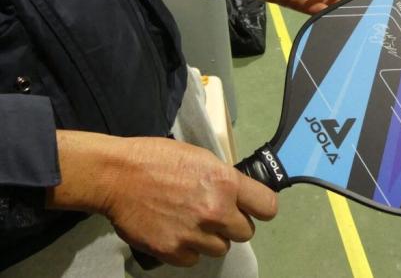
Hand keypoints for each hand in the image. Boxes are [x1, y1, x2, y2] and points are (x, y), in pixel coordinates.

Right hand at [47, 131, 276, 266]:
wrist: (116, 175)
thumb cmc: (157, 158)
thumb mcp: (200, 158)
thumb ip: (224, 179)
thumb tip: (238, 195)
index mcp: (226, 183)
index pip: (268, 207)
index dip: (260, 208)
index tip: (251, 208)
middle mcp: (216, 211)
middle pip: (245, 232)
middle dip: (232, 224)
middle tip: (213, 215)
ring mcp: (194, 235)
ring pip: (220, 249)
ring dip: (210, 239)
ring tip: (190, 223)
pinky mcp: (172, 251)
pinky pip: (193, 259)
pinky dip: (186, 250)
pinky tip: (174, 232)